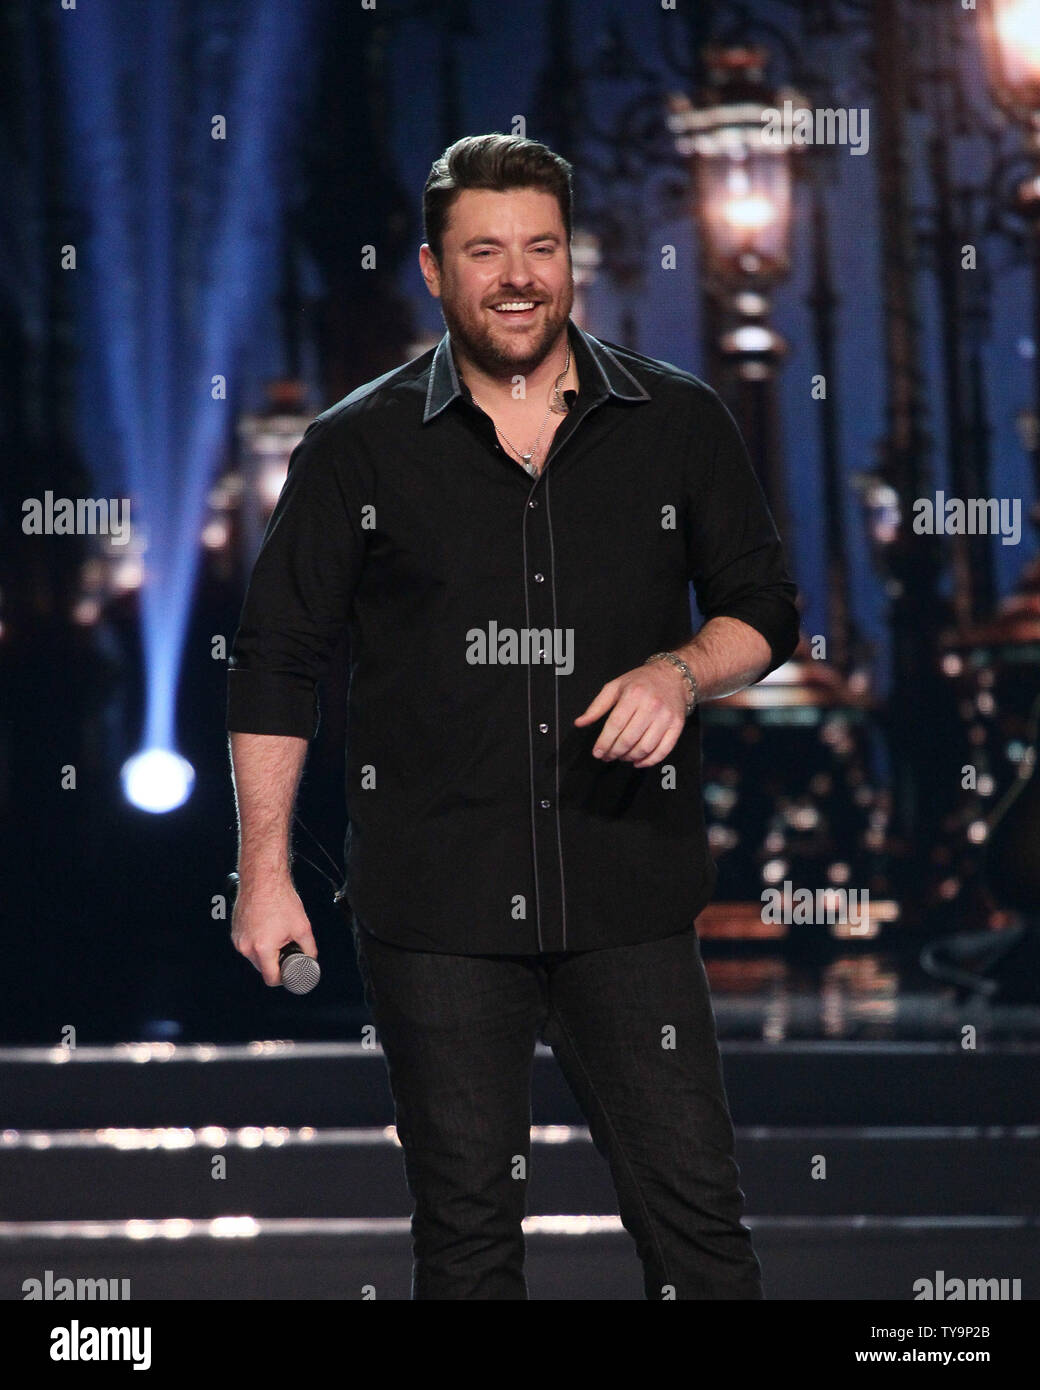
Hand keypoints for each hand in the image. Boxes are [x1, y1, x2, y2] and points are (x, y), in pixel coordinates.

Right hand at [231, 878, 316, 986]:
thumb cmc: (281, 899)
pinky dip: (258, 942)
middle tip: (287, 949)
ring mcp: (238, 939)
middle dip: (276, 963)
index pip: (271, 978)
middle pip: (263, 968)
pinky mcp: (235, 931)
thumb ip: (309, 948)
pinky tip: (267, 928)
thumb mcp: (302, 927)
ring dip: (266, 952)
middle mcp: (246, 946)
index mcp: (262, 948)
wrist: (263, 879)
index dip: (284, 978)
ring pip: (254, 957)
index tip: (290, 972)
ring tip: (277, 934)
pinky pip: (248, 945)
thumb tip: (311, 960)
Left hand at [573, 661, 688, 767]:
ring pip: (644, 747)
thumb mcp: (615, 686)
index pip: (615, 725)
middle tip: (608, 756)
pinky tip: (638, 762)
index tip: (597, 753)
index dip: (604, 743)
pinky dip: (649, 761)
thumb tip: (580, 723)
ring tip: (622, 757)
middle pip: (629, 739)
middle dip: (614, 753)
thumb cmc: (641, 682)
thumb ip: (597, 706)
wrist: (673, 677)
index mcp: (633, 695)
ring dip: (630, 758)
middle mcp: (651, 706)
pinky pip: (663, 750)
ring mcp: (666, 717)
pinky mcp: (677, 726)